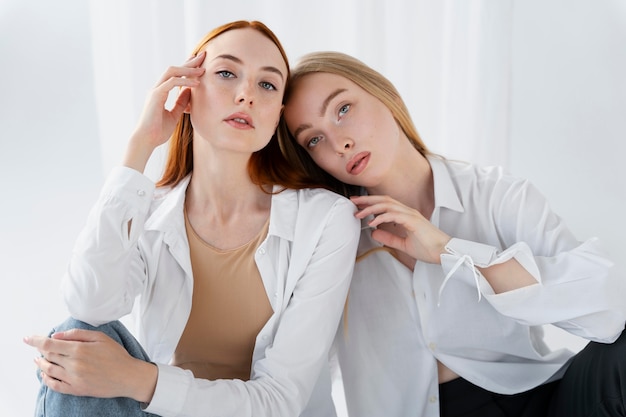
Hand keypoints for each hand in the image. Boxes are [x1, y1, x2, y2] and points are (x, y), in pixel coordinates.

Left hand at [24, 329, 156, 402]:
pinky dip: (47, 380)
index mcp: (79, 349)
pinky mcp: (76, 389)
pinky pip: (55, 385)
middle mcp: (73, 364)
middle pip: (49, 356)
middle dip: (41, 351)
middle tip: (39, 348)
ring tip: (38, 360)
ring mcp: (74, 378)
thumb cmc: (117, 355)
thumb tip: (57, 336)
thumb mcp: (100, 337)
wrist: (128, 376)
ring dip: (41, 365)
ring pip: (49, 370)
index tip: (27, 339)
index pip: (50, 345)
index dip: (36, 341)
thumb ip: (77, 334)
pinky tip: (45, 375)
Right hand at [123, 51, 206, 171]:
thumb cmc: (158, 131)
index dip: (187, 68)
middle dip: (189, 62)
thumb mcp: (175, 115)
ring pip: (172, 72)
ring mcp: (155, 91)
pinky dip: (184, 81)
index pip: (175, 75)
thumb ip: (181, 102)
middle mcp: (157, 89)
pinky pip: (172, 83)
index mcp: (160, 92)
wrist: (146, 141)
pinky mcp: (155, 96)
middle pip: (174, 69)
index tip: (200, 64)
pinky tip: (196, 83)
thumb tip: (190, 91)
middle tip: (203, 55)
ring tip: (202, 69)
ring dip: (188, 69)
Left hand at [351, 195, 450, 263]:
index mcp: (406, 215)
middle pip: (384, 200)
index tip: (358, 206)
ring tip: (358, 213)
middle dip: (367, 200)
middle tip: (352, 201)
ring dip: (371, 208)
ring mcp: (410, 215)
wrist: (444, 253)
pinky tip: (372, 222)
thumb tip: (374, 233)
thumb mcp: (403, 244)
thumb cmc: (428, 249)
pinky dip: (381, 217)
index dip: (371, 203)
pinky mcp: (413, 221)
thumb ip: (390, 238)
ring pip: (387, 205)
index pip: (385, 204)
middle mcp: (408, 212)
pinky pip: (393, 215)